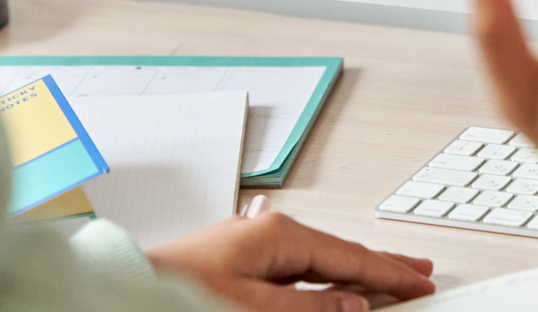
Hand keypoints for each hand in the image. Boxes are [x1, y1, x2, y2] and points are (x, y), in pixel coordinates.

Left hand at [147, 211, 433, 311]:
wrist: (118, 294)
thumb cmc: (174, 297)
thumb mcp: (254, 310)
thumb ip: (310, 308)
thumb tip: (353, 305)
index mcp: (277, 235)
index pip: (351, 256)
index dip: (390, 274)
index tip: (419, 283)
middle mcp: (265, 233)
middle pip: (339, 252)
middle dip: (380, 265)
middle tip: (417, 273)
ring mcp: (248, 247)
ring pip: (316, 262)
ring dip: (352, 274)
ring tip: (383, 281)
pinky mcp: (232, 264)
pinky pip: (292, 271)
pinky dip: (321, 280)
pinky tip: (328, 288)